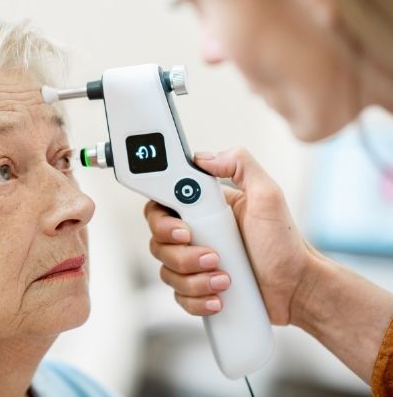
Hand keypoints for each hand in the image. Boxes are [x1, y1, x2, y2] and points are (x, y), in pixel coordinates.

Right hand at [145, 148, 319, 324]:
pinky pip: (178, 296)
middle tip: (213, 256)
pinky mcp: (198, 288)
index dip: (162, 220)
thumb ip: (240, 164)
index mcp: (202, 209)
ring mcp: (194, 264)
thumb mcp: (268, 195)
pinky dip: (196, 299)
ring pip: (167, 271)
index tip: (184, 230)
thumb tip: (204, 158)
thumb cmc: (286, 244)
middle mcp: (194, 234)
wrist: (298, 289)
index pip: (161, 207)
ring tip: (225, 279)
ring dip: (194, 279)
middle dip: (182, 254)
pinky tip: (219, 298)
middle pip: (158, 242)